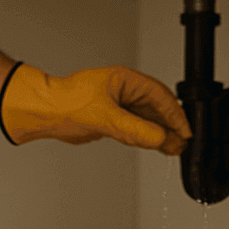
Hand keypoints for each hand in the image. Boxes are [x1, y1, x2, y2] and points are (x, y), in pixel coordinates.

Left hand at [0, 65, 192, 155]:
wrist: (43, 113)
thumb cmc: (65, 103)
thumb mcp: (105, 118)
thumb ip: (135, 129)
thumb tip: (160, 138)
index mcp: (125, 80)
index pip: (160, 96)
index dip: (176, 114)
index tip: (185, 131)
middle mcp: (124, 91)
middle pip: (157, 108)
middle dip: (170, 126)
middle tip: (182, 143)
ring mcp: (118, 105)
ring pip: (148, 120)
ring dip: (160, 134)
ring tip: (173, 148)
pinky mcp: (112, 120)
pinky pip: (136, 129)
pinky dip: (147, 138)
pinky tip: (156, 146)